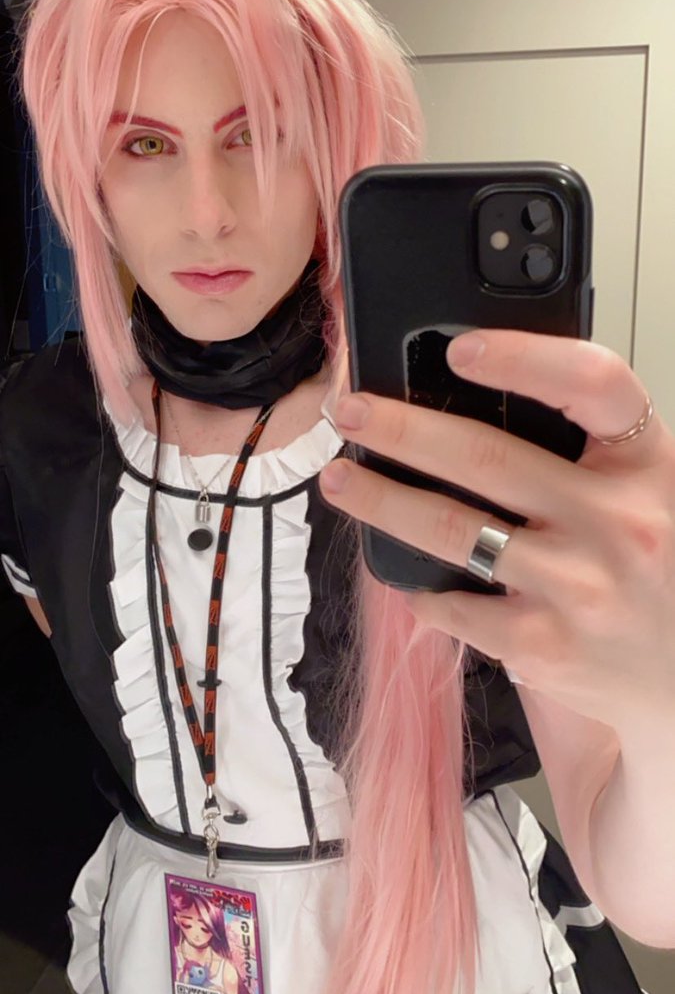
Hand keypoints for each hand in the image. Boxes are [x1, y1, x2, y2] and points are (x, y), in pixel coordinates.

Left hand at [319, 330, 674, 733]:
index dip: (522, 356)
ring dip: (381, 501)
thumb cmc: (660, 567)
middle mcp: (617, 520)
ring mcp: (578, 586)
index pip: (593, 383)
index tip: (460, 349)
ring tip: (342, 481)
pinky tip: (409, 577)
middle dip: (401, 429)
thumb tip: (469, 404)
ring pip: (451, 528)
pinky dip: (422, 587)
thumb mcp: (647, 491)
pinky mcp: (544, 644)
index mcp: (646, 463)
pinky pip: (456, 603)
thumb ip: (585, 451)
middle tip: (349, 412)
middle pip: (487, 456)